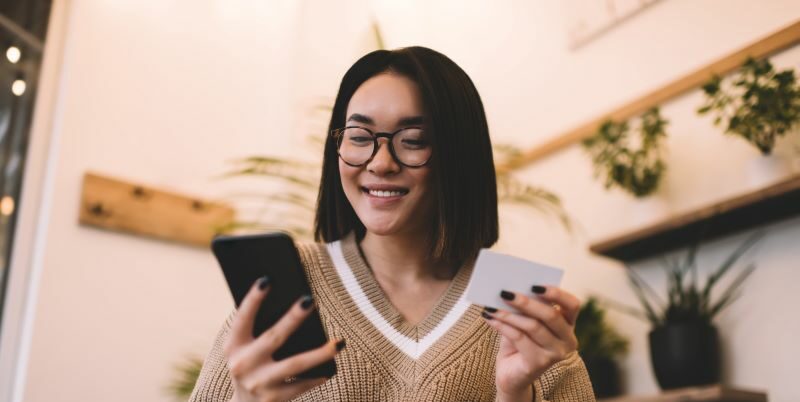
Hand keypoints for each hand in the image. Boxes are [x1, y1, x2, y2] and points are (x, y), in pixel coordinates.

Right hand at [224, 276, 343, 401]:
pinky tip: (330, 369)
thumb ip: (259, 329)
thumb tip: (294, 302)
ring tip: (339, 342)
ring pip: (295, 365)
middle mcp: (243, 364)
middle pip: (274, 337)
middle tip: (310, 300)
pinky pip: (302, 385)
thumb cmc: (251, 366)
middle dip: (293, 318)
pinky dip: (317, 377)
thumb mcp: (245, 349)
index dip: (253, 300)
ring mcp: (259, 383)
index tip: (267, 280)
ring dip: (320, 353)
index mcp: (233, 346)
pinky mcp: (274, 399)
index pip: (243, 318)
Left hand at [482, 286, 579, 400]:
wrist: (511, 374)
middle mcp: (568, 340)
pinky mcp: (539, 364)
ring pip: (533, 326)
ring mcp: (555, 354)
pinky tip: (489, 318)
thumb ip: (525, 308)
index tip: (535, 284)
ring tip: (491, 306)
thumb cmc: (519, 342)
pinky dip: (502, 326)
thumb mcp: (525, 322)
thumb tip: (510, 289)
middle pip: (551, 315)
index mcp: (568, 325)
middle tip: (505, 292)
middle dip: (526, 302)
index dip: (557, 293)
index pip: (572, 305)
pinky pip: (519, 339)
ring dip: (509, 314)